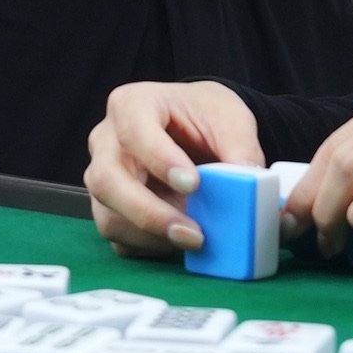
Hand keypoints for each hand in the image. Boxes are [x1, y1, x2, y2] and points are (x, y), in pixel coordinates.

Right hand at [84, 80, 261, 256]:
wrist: (197, 129)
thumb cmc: (206, 117)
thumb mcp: (231, 119)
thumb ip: (239, 149)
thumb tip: (249, 185)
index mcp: (132, 104)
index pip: (134, 131)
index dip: (159, 159)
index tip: (193, 184)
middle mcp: (106, 142)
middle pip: (107, 181)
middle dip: (149, 213)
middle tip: (194, 233)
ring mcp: (103, 178)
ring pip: (108, 217)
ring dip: (152, 237)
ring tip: (195, 240)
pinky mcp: (110, 209)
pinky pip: (120, 238)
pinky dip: (151, 247)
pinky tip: (181, 242)